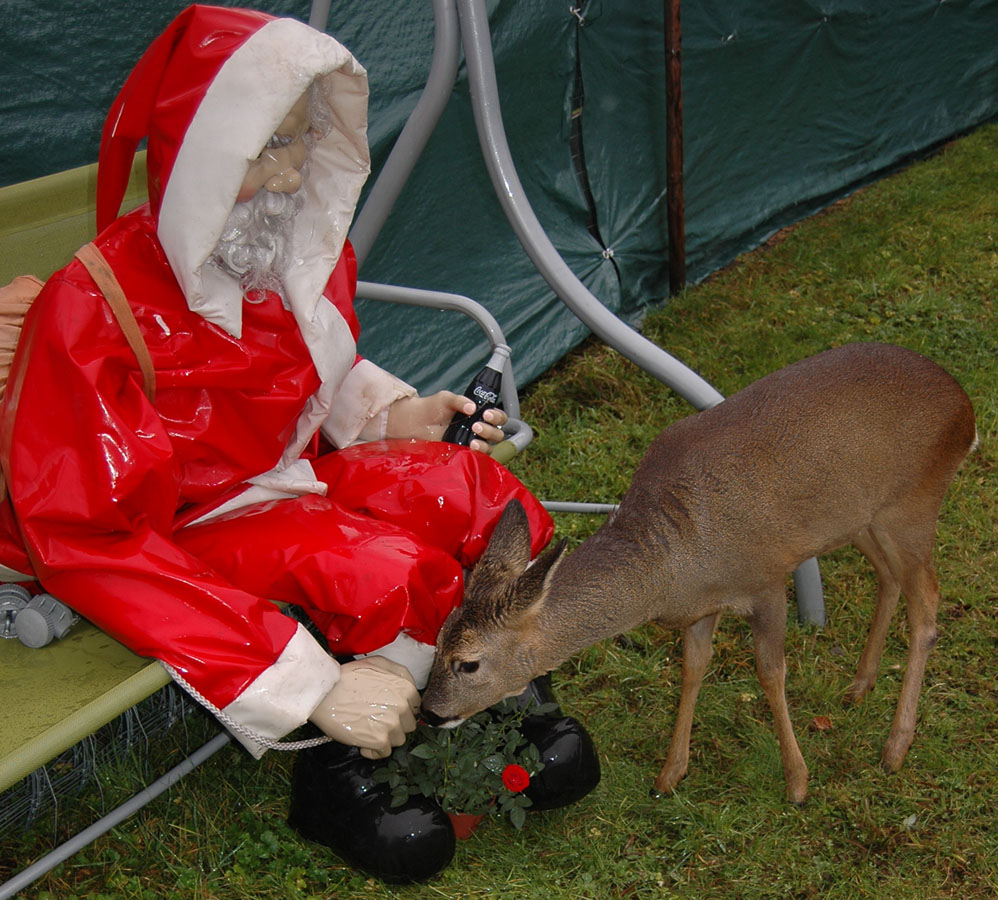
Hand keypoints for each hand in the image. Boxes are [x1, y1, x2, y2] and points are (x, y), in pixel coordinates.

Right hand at [308, 656, 419, 758]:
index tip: (390, 712)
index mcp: (405, 688)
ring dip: (385, 737)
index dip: (402, 710)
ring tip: (368, 728)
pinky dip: (373, 750)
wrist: (325, 692)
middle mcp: (402, 706)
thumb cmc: (348, 677)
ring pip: (398, 739)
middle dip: (395, 724)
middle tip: (376, 719)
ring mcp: (392, 724)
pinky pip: (384, 752)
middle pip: (408, 724)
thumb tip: (409, 686)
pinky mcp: (379, 740)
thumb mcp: (378, 662)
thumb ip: (399, 673)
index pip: (415, 707)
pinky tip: (363, 741)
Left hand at [386, 391, 507, 453]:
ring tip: (472, 440)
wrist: (414, 422)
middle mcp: (478, 430)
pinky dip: (477, 455)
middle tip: (475, 425)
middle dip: (490, 430)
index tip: (486, 414)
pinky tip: (470, 449)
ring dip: (485, 444)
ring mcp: (471, 443)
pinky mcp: (463, 454)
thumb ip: (459, 401)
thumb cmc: (431, 408)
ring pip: (490, 447)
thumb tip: (472, 408)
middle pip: (498, 434)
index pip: (498, 418)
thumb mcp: (446, 399)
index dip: (497, 417)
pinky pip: (477, 458)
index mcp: (478, 415)